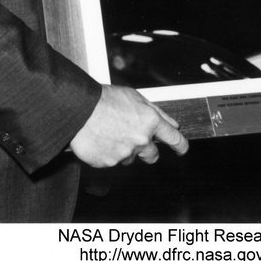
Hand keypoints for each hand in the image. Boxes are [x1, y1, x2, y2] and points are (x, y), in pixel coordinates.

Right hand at [69, 85, 188, 167]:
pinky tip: (101, 140)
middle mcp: (140, 140)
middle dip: (148, 150)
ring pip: (130, 158)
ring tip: (110, 133)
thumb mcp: (136, 97)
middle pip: (153, 155)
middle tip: (135, 139)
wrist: (79, 110)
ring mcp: (124, 154)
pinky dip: (108, 153)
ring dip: (125, 150)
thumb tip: (173, 124)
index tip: (182, 149)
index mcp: (150, 122)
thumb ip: (157, 112)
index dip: (181, 146)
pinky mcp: (108, 163)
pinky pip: (112, 162)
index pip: (174, 139)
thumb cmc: (105, 100)